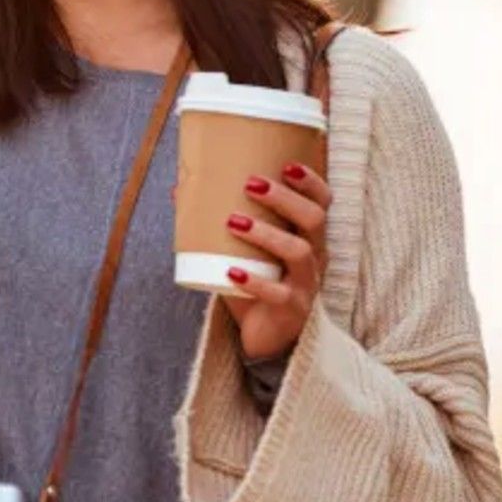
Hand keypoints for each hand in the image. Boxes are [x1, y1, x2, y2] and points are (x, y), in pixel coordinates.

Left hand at [220, 163, 332, 360]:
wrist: (265, 337)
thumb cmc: (256, 283)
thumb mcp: (241, 249)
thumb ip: (216, 220)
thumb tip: (179, 188)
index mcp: (307, 237)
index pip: (322, 203)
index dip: (310, 182)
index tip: (286, 164)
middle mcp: (314, 257)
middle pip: (313, 220)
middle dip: (285, 198)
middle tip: (251, 183)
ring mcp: (306, 285)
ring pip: (299, 253)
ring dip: (267, 234)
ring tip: (234, 222)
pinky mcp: (291, 310)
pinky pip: (279, 295)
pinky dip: (255, 284)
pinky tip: (233, 273)